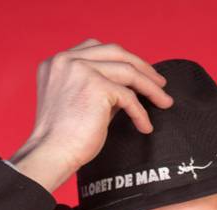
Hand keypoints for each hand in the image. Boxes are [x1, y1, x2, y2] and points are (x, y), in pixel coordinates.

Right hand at [9, 38, 174, 191]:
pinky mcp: (96, 86)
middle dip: (142, 67)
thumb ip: (99, 88)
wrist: (51, 155)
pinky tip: (145, 127)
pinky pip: (129, 97)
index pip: (97, 48)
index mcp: (58, 61)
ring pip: (128, 71)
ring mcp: (81, 70)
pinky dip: (140, 113)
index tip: (140, 72)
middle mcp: (67, 60)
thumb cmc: (63, 138)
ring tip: (164, 102)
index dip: (122, 59)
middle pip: (116, 52)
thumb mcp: (78, 102)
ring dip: (151, 88)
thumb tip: (131, 87)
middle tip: (160, 83)